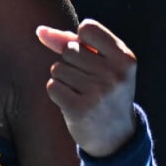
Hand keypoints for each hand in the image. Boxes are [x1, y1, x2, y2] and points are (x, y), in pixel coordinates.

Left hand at [35, 18, 139, 156]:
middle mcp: (114, 75)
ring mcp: (97, 93)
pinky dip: (57, 92)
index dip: (80, 41)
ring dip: (63, 79)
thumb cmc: (104, 91)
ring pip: (58, 68)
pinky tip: (72, 102)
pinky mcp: (79, 109)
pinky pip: (52, 86)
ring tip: (82, 93)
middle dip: (71, 63)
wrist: (115, 137)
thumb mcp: (100, 63)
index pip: (87, 28)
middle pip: (70, 50)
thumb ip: (70, 41)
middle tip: (89, 82)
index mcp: (126, 59)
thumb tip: (39, 30)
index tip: (91, 56)